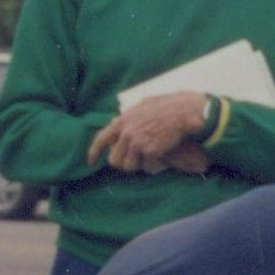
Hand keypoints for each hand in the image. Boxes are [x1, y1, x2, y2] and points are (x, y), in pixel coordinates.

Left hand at [89, 92, 210, 173]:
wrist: (184, 111)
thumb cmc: (167, 106)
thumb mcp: (141, 106)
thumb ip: (128, 117)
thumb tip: (115, 123)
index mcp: (123, 120)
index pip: (101, 138)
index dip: (94, 151)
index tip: (91, 162)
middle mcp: (127, 132)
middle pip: (115, 160)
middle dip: (123, 163)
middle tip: (134, 161)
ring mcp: (138, 142)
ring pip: (129, 166)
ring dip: (139, 165)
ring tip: (150, 157)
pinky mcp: (150, 151)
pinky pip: (148, 167)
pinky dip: (155, 166)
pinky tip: (162, 158)